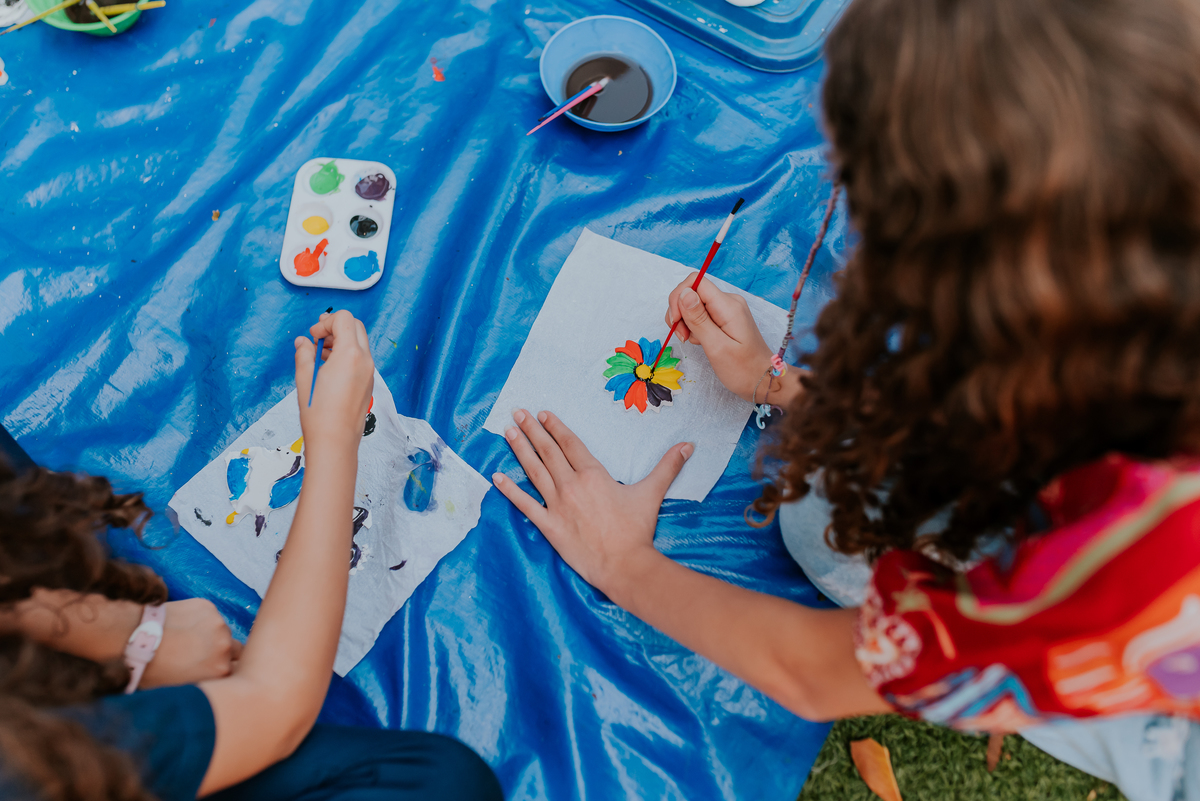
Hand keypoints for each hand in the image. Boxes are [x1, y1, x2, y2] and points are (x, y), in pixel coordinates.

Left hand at [141, 598, 242, 688]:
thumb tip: (208, 675)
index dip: (222, 667)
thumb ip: (205, 678)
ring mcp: (218, 622)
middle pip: (233, 647)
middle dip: (220, 649)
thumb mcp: (183, 686)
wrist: (136, 639)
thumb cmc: (153, 669)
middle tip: (198, 651)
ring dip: (210, 632)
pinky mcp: (207, 606)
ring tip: (186, 635)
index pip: (234, 668)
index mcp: (222, 669)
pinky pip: (209, 613)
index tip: (210, 666)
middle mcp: (225, 645)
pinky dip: (199, 618)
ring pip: (220, 628)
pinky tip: (181, 623)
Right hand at [294, 310, 374, 453]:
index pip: (344, 319)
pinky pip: (361, 358)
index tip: (313, 336)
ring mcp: (369, 372)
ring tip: (320, 354)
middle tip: (317, 338)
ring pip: (359, 342)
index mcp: (350, 355)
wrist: (335, 442)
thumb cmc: (319, 414)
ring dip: (341, 340)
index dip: (326, 322)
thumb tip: (303, 342)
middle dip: (335, 327)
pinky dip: (347, 354)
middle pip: (355, 326)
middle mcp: (365, 361)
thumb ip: (304, 354)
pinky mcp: (368, 383)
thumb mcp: (304, 379)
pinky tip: (329, 367)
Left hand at [491, 409, 691, 599]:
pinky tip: (497, 476)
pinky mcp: (549, 526)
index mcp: (593, 474)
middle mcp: (572, 485)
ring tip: (508, 432)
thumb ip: (668, 467)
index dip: (555, 427)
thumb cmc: (637, 530)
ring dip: (520, 450)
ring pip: (534, 471)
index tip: (543, 414)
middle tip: (518, 412)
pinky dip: (510, 490)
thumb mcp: (652, 493)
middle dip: (532, 430)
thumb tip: (688, 445)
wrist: (624, 565)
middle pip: (548, 452)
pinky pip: (525, 504)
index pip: (570, 444)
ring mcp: (558, 505)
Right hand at [664, 275, 777, 402]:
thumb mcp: (717, 347)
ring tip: (691, 341)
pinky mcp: (725, 318)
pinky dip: (694, 326)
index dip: (679, 298)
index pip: (695, 282)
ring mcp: (727, 309)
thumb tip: (684, 293)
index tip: (675, 322)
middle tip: (683, 336)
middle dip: (680, 312)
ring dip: (685, 321)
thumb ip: (699, 319)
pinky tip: (700, 341)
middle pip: (692, 292)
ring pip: (694, 304)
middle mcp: (728, 302)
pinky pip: (702, 314)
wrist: (763, 380)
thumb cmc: (742, 369)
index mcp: (728, 305)